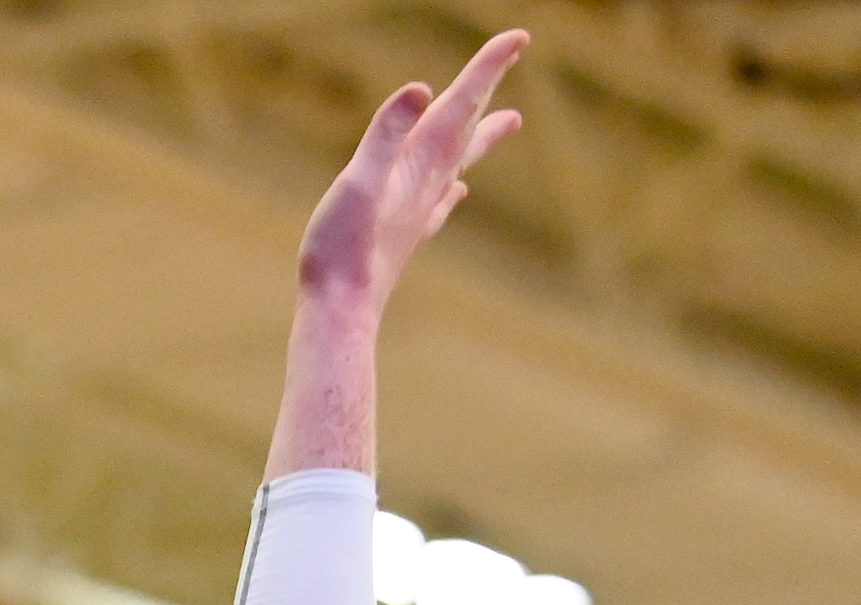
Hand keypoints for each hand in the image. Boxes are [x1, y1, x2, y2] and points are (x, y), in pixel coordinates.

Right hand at [296, 30, 526, 317]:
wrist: (342, 311)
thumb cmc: (343, 249)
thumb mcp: (358, 182)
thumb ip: (386, 135)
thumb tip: (421, 88)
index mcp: (420, 164)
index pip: (459, 105)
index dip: (487, 68)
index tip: (518, 36)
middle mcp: (429, 184)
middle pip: (467, 126)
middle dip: (488, 87)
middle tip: (516, 53)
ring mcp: (420, 212)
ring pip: (462, 161)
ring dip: (484, 134)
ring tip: (511, 120)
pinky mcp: (406, 236)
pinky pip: (442, 201)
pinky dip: (455, 186)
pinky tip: (458, 192)